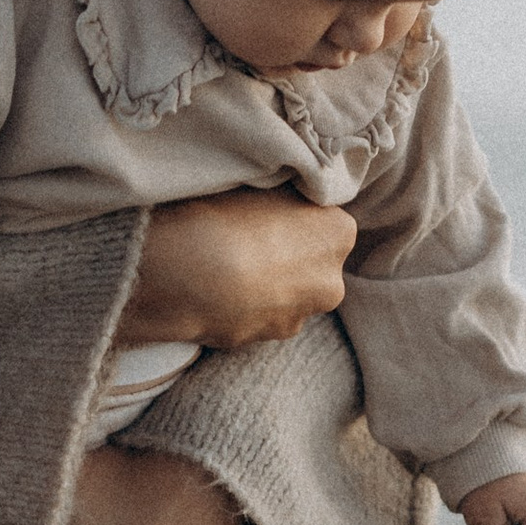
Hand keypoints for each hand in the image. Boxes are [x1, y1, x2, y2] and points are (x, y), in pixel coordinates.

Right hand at [117, 190, 356, 351]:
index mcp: (339, 234)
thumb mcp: (262, 183)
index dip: (295, 216)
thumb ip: (285, 195)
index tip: (267, 212)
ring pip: (286, 296)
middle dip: (287, 257)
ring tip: (223, 266)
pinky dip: (242, 307)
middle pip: (312, 265)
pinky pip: (257, 318)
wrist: (186, 271)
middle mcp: (330, 282)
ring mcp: (298, 316)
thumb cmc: (223, 213)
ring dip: (265, 285)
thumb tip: (282, 199)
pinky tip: (214, 291)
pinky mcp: (264, 341)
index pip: (326, 222)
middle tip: (246, 239)